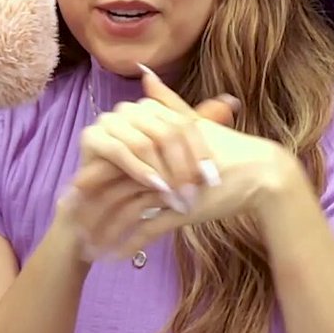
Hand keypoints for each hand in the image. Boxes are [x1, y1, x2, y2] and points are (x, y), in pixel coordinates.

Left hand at [72, 67, 288, 257]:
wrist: (262, 173)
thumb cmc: (230, 150)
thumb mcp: (196, 122)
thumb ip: (167, 102)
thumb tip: (146, 75)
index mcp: (158, 142)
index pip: (116, 159)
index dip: (94, 176)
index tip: (73, 190)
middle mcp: (160, 164)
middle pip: (114, 186)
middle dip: (91, 207)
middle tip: (71, 222)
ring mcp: (170, 188)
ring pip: (126, 211)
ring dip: (104, 231)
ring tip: (87, 246)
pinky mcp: (183, 211)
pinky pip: (147, 230)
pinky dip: (128, 245)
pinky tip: (113, 257)